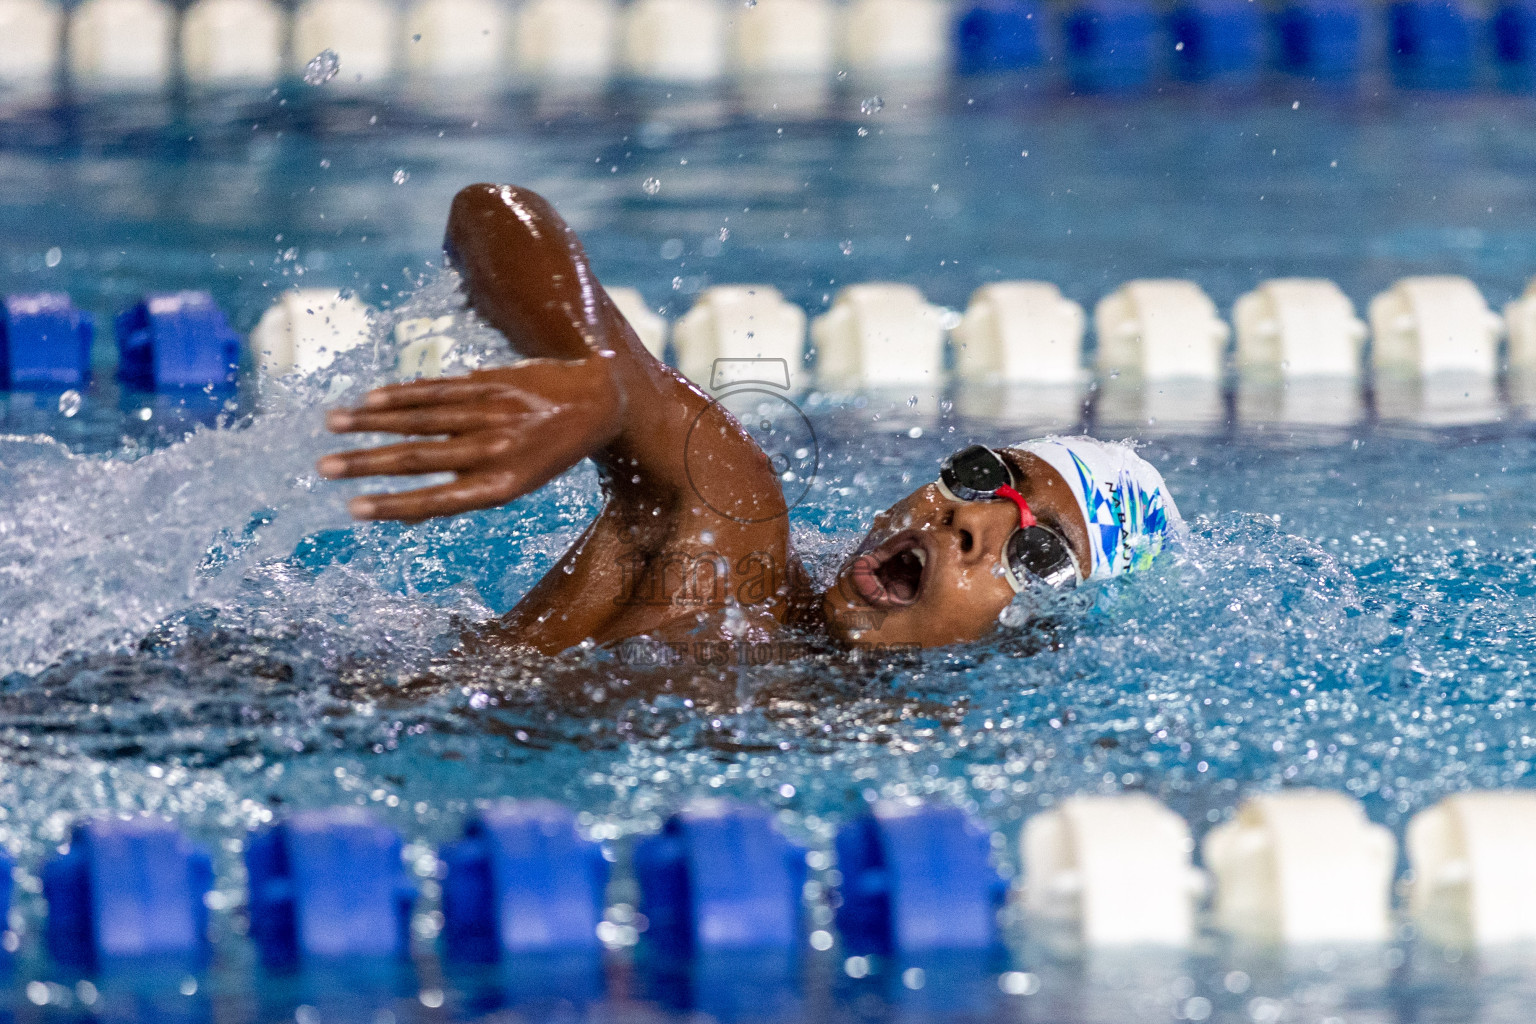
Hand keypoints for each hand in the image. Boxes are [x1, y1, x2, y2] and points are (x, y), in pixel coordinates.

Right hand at [317, 356, 623, 521]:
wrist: (599, 403)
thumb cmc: (548, 451)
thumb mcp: (519, 481)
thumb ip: (468, 486)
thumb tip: (412, 505)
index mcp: (501, 485)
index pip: (437, 500)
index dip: (393, 506)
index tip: (352, 508)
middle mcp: (495, 451)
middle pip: (419, 458)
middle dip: (368, 464)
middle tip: (323, 468)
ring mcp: (492, 414)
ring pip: (422, 419)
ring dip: (372, 422)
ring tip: (332, 425)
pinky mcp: (491, 382)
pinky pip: (438, 389)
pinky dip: (402, 394)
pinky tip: (369, 399)